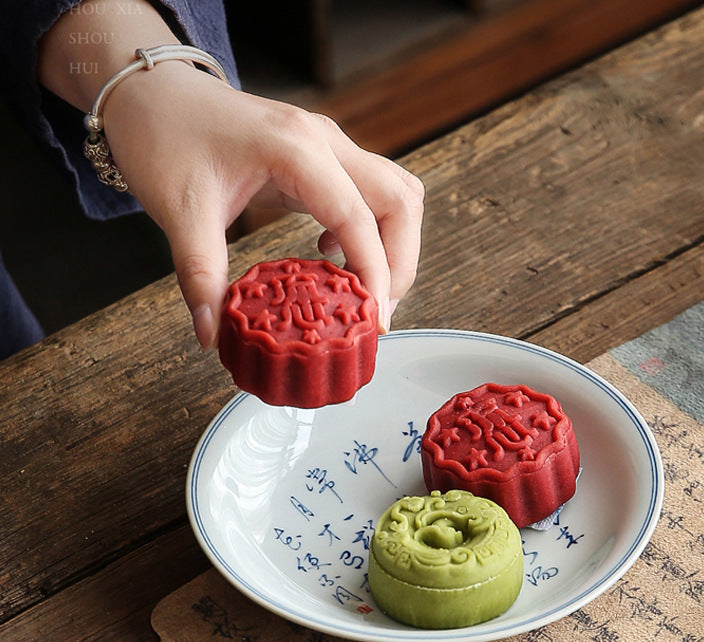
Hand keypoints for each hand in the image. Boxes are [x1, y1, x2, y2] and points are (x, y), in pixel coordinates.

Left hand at [103, 62, 424, 346]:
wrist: (153, 93)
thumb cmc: (164, 137)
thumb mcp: (178, 210)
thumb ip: (200, 275)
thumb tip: (214, 336)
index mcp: (296, 149)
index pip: (359, 216)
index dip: (376, 273)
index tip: (374, 321)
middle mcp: (326, 141)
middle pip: (400, 201)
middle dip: (399, 263)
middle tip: (375, 313)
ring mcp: (330, 145)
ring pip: (397, 194)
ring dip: (394, 246)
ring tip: (365, 292)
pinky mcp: (324, 157)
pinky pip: (372, 193)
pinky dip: (372, 231)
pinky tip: (331, 255)